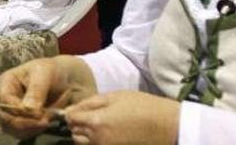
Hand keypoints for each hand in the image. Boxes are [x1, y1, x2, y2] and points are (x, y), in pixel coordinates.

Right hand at [0, 56, 96, 138]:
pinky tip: (48, 122)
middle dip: (26, 123)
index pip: (4, 101)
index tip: (38, 114)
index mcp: (7, 83)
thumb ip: (36, 90)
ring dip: (33, 128)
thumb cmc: (53, 71)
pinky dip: (37, 130)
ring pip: (14, 129)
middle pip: (6, 118)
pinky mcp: (23, 122)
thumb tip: (28, 109)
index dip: (18, 110)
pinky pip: (25, 133)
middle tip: (46, 121)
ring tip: (49, 119)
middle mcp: (6, 99)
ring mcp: (13, 112)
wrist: (66, 80)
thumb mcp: (45, 73)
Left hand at [63, 91, 179, 144]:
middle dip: (76, 123)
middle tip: (87, 114)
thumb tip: (69, 110)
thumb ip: (90, 103)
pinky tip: (104, 131)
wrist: (166, 125)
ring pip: (82, 142)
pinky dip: (93, 141)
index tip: (76, 108)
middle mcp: (97, 139)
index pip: (70, 119)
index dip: (70, 112)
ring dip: (83, 133)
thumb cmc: (142, 106)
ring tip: (96, 123)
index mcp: (96, 122)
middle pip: (74, 132)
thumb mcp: (115, 96)